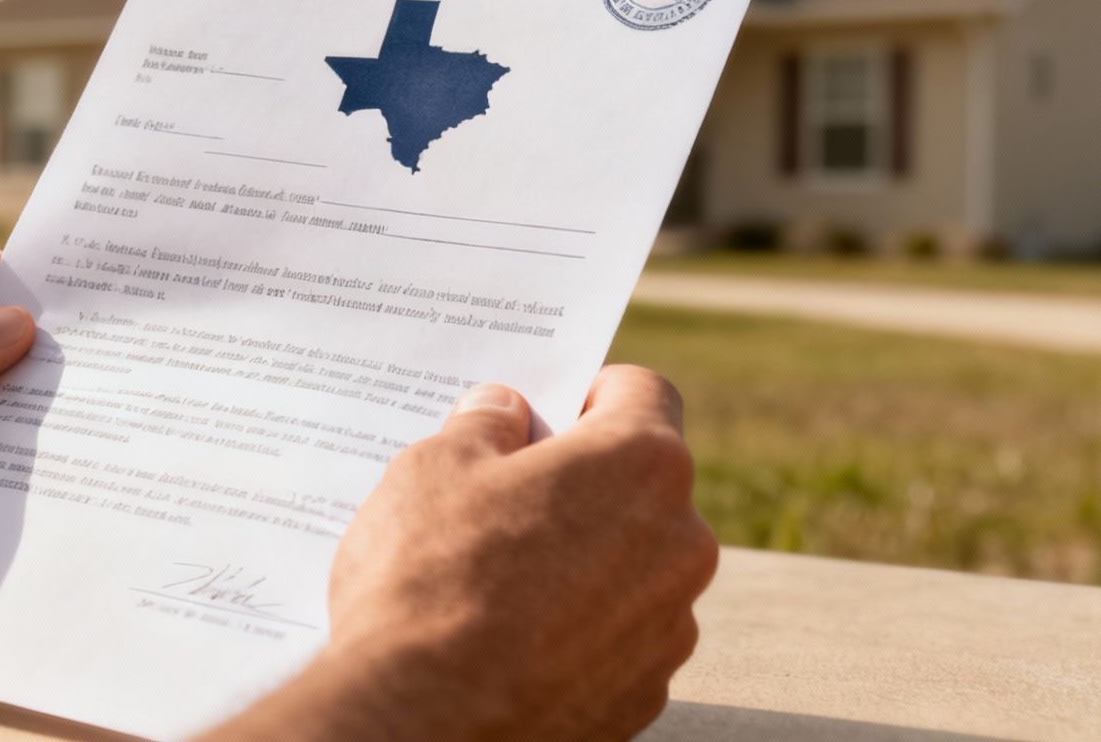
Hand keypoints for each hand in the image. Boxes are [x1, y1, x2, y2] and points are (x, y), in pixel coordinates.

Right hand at [204, 366, 714, 741]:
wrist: (421, 721)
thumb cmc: (429, 578)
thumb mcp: (433, 466)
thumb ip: (483, 425)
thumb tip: (503, 413)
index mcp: (641, 465)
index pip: (642, 393)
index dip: (589, 392)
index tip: (543, 413)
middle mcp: (680, 544)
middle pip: (639, 485)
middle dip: (579, 483)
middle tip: (500, 496)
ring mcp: (668, 628)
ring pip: (630, 565)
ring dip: (581, 560)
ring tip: (495, 578)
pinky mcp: (643, 694)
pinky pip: (616, 637)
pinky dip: (576, 629)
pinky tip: (509, 638)